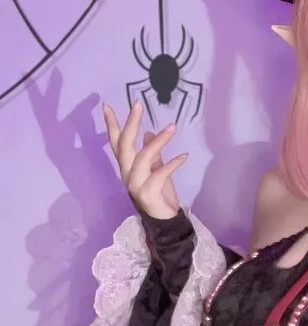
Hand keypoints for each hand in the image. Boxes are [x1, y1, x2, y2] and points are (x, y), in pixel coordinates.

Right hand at [103, 101, 185, 218]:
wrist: (165, 221)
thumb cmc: (160, 194)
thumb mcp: (157, 169)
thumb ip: (152, 153)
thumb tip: (149, 132)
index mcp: (127, 167)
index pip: (116, 143)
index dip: (111, 125)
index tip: (106, 105)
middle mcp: (127, 174)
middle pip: (124, 146)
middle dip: (130, 124)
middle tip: (137, 104)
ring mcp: (135, 185)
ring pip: (143, 158)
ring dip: (158, 141)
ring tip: (172, 128)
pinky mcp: (147, 194)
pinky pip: (159, 174)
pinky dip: (172, 164)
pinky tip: (184, 156)